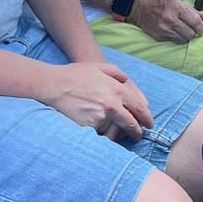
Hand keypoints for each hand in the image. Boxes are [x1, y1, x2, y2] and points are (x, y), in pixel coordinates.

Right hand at [38, 62, 152, 140]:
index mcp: (116, 89)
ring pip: (116, 132)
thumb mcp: (100, 66)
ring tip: (118, 133)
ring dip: (119, 133)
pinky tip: (101, 131)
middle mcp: (111, 104)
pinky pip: (101, 135)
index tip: (148, 124)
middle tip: (137, 134)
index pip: (139, 108)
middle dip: (137, 131)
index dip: (146, 118)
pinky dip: (103, 134)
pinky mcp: (89, 128)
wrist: (54, 85)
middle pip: (131, 124)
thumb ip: (118, 74)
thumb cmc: (76, 74)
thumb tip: (130, 86)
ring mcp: (100, 117)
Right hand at [130, 0, 202, 43]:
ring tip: (183, 30)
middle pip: (191, 33)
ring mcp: (164, 30)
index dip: (201, 27)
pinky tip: (174, 31)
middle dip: (194, 32)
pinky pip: (174, 41)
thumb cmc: (156, 0)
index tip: (201, 28)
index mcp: (176, 8)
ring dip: (186, 36)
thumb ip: (190, 9)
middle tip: (193, 29)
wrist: (137, 6)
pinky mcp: (159, 37)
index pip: (195, 22)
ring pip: (183, 40)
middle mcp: (170, 20)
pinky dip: (176, 37)